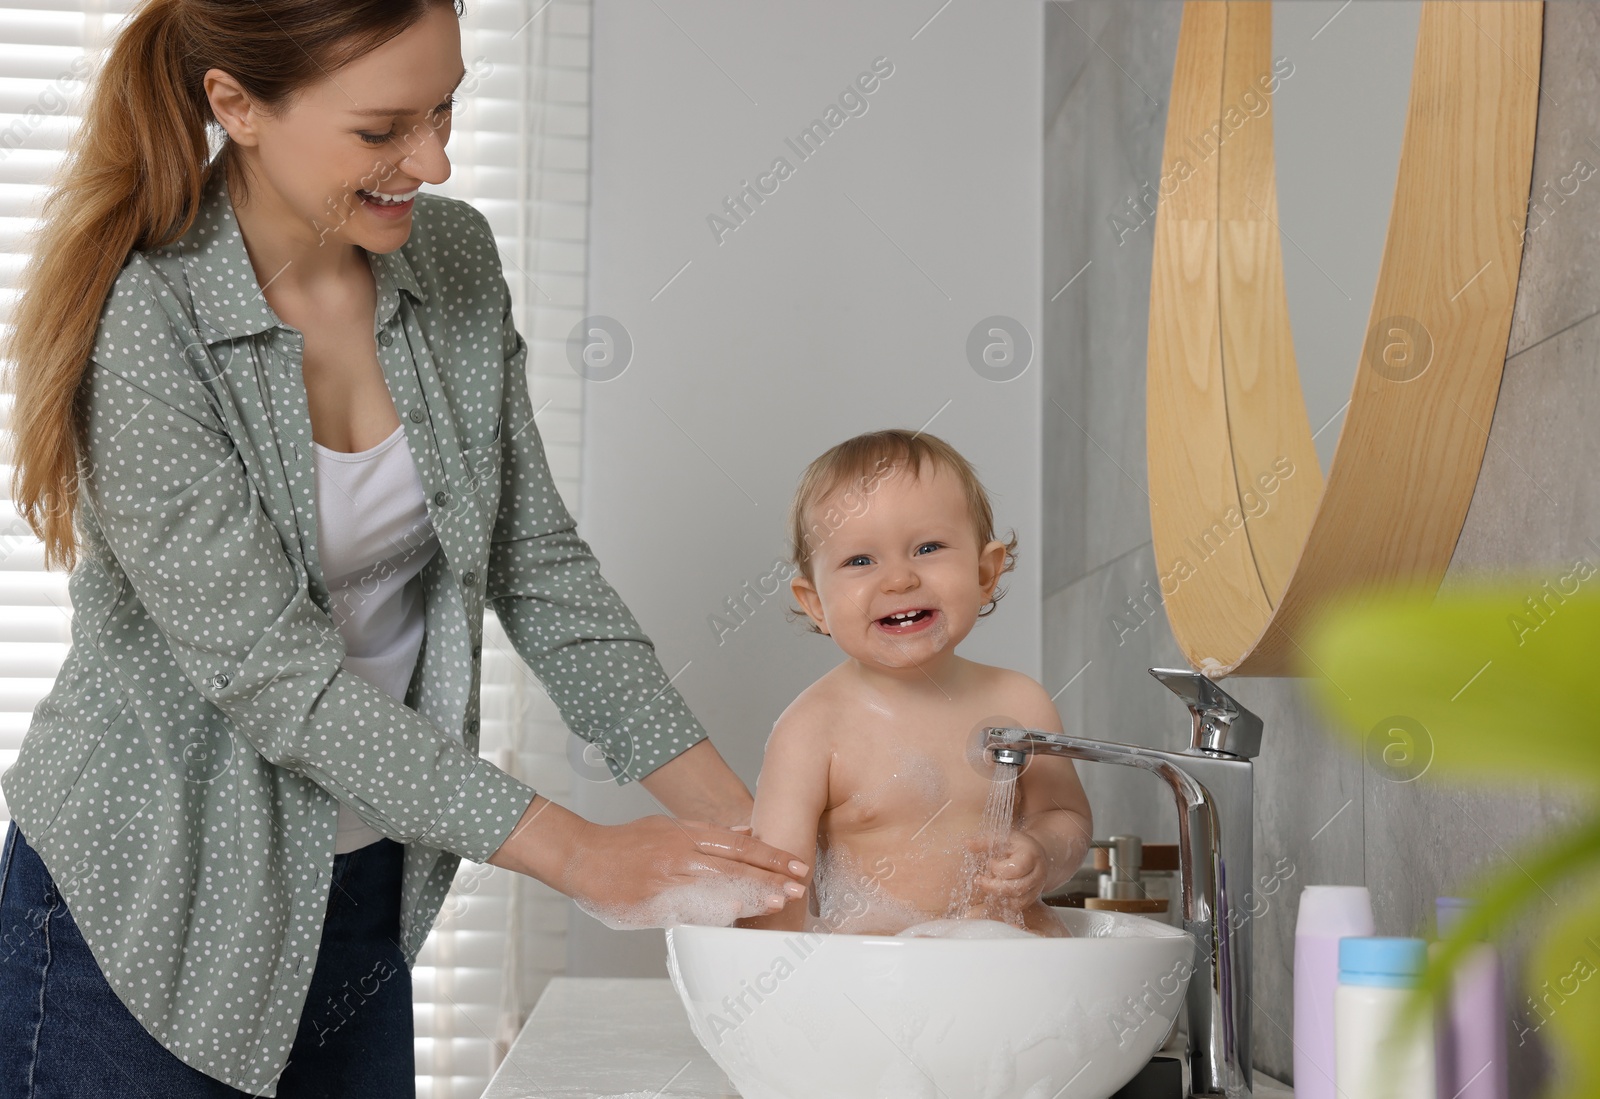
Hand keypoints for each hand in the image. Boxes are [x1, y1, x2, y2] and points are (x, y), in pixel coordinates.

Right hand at [562, 815, 808, 929]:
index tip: (797, 865)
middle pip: (733, 863)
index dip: (770, 855)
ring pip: (714, 883)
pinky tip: (734, 914)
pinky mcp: (650, 899)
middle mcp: (680, 852)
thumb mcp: (669, 827)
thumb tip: (748, 832)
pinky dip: (712, 909)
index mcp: (686, 833)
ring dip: (749, 894)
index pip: (739, 844)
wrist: (582, 857)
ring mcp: (665, 876)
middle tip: (797, 887)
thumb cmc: (627, 844)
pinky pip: (686, 906)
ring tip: (777, 902)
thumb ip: (708, 833)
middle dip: (768, 876)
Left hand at [964, 830, 1049, 915]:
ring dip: (998, 896)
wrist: (1036, 853)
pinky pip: (1018, 906)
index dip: (998, 869)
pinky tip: (995, 892)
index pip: (1015, 869)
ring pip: (1018, 901)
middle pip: (1016, 888)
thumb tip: (967, 843)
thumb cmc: (1016, 844)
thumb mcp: (1002, 837)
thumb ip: (984, 842)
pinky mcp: (1033, 897)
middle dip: (993, 886)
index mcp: (1031, 855)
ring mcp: (1037, 887)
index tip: (991, 862)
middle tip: (978, 880)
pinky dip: (1004, 902)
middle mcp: (1038, 873)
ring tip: (987, 885)